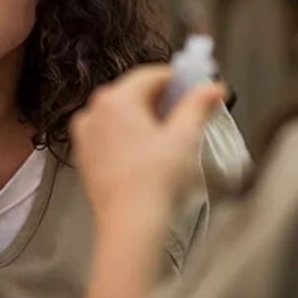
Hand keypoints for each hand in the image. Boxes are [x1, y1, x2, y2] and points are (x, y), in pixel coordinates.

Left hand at [71, 65, 224, 238]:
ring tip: (171, 135)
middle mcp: (93, 112)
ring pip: (120, 114)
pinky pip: (109, 134)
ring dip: (145, 117)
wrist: (130, 222)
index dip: (178, 79)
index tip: (196, 88)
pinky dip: (129, 135)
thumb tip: (212, 88)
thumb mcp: (184, 136)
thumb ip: (199, 105)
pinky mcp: (86, 156)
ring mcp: (86, 135)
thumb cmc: (153, 181)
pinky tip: (149, 152)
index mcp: (115, 100)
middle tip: (188, 110)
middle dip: (162, 99)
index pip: (150, 75)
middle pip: (133, 92)